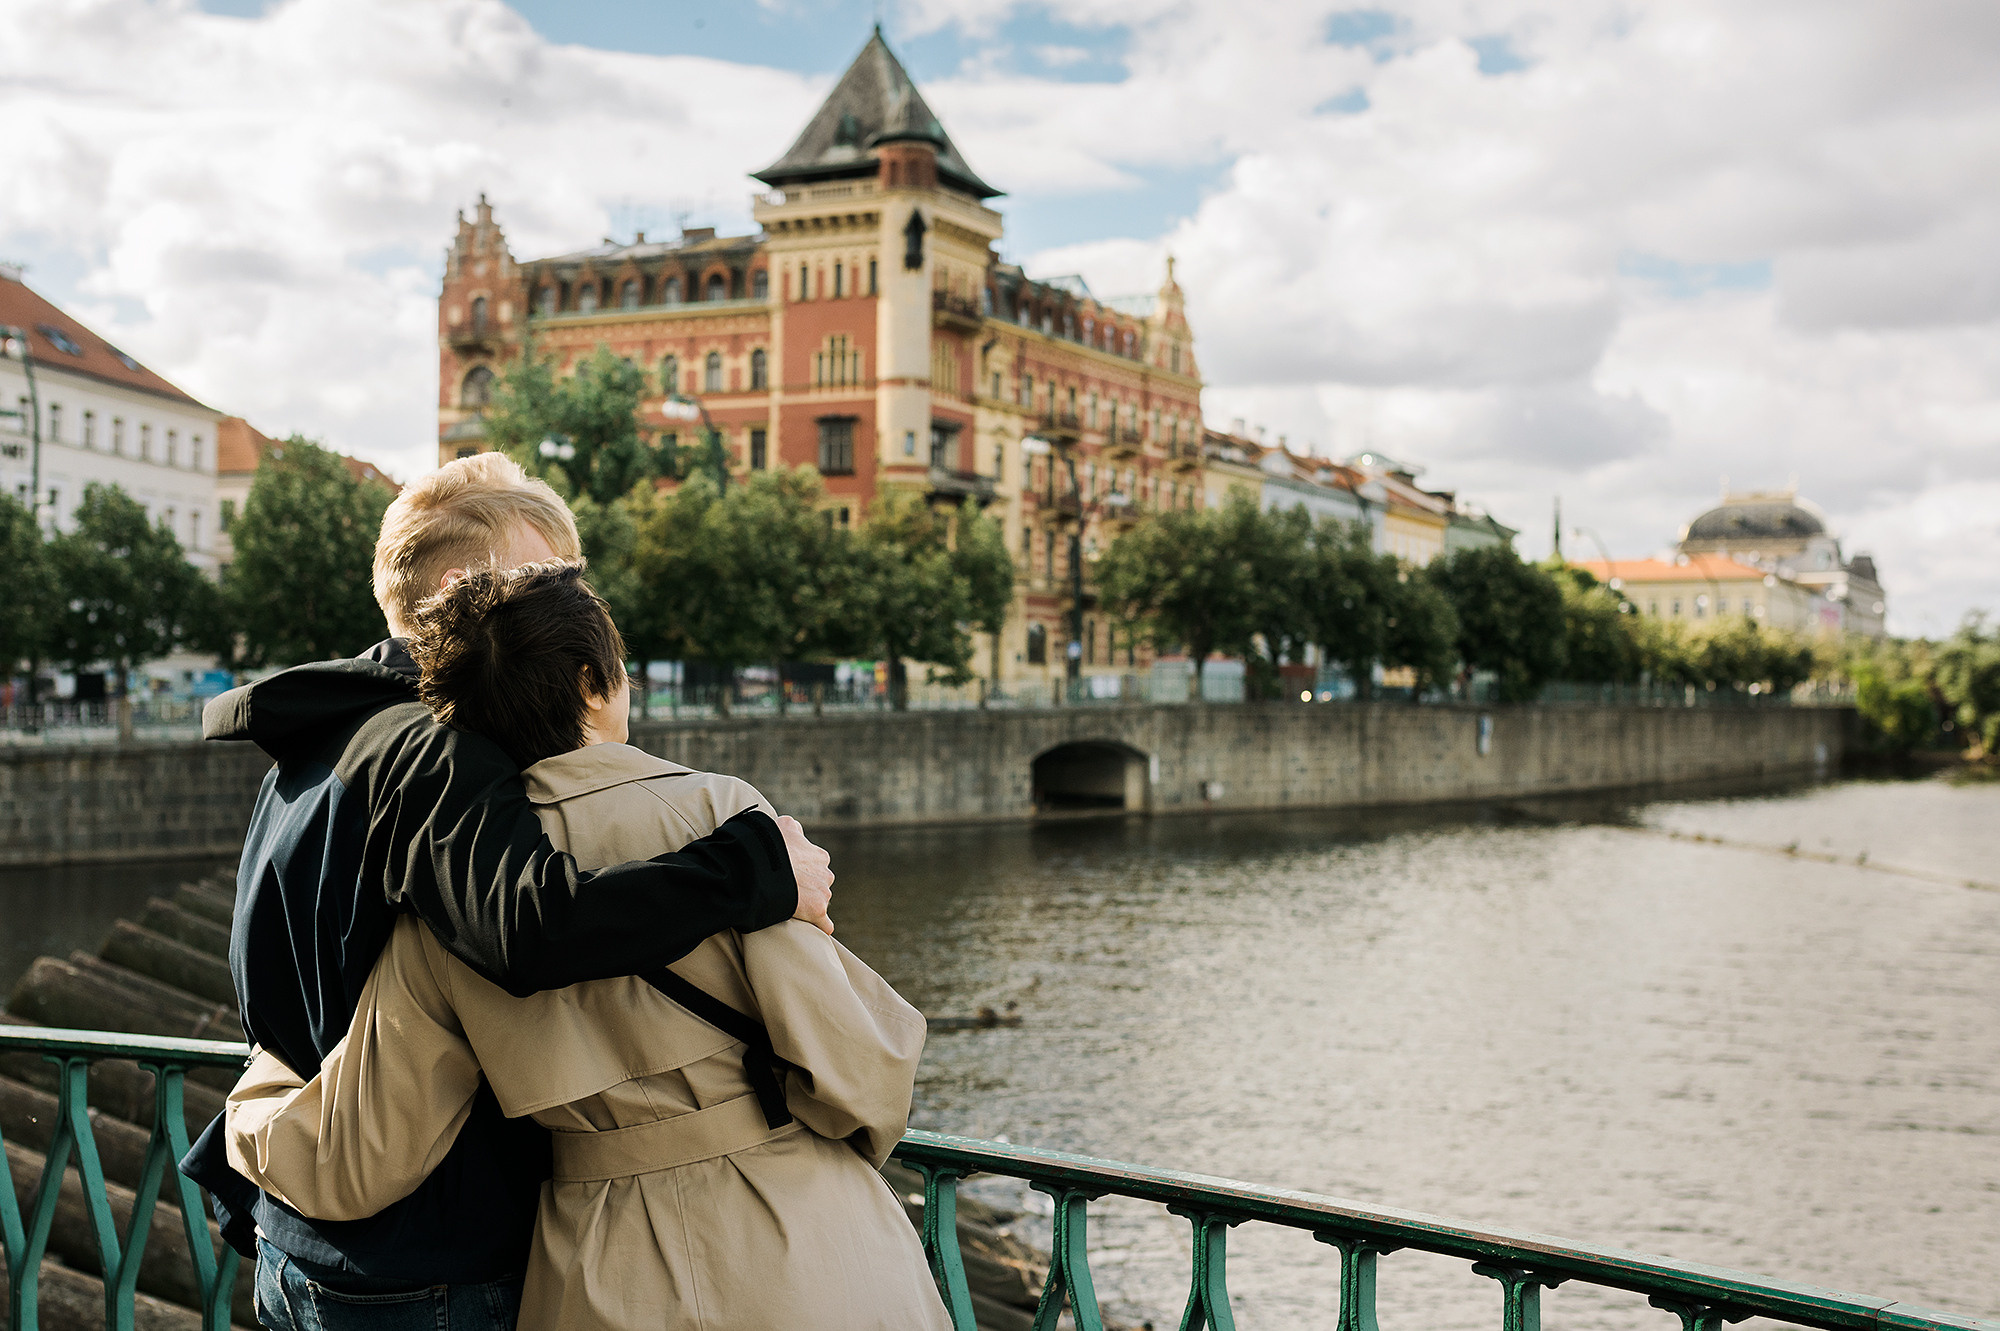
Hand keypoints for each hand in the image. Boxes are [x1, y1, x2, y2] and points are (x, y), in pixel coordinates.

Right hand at [780, 815, 833, 933]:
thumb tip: (796, 831)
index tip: (788, 876)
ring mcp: (823, 893)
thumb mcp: (782, 826)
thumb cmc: (770, 845)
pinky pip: (825, 923)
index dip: (801, 872)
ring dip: (809, 905)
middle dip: (807, 888)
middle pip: (819, 885)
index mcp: (819, 856)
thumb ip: (793, 829)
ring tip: (788, 906)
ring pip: (820, 902)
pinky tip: (816, 927)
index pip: (816, 866)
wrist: (763, 867)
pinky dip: (821, 925)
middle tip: (786, 891)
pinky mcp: (817, 911)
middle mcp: (826, 874)